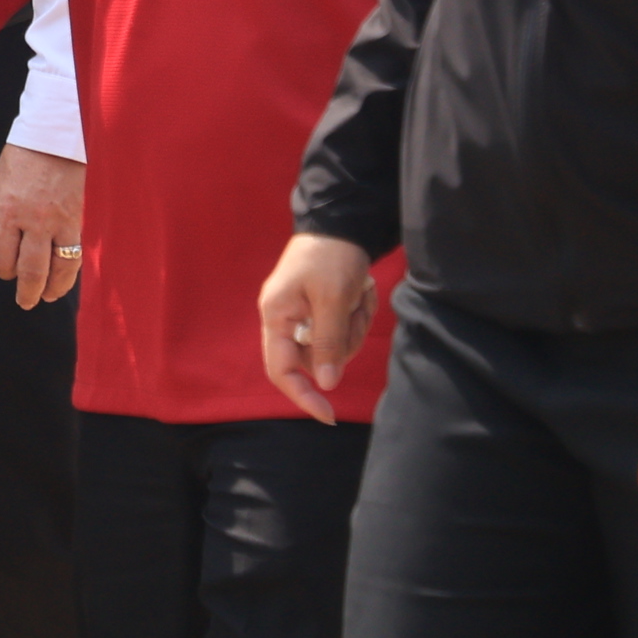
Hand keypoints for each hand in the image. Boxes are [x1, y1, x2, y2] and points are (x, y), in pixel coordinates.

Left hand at [0, 145, 84, 309]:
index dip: (1, 269)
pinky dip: (69, 272)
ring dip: (51, 288)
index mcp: (7, 211)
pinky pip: (73, 254)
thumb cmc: (23, 157)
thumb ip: (5, 215)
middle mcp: (33, 221)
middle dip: (26, 291)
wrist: (54, 135)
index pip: (0, 256)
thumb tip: (9, 242)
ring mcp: (58, 222)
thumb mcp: (3, 185)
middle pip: (30, 270)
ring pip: (58, 269)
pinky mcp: (76, 219)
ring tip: (46, 296)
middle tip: (24, 302)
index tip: (3, 270)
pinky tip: (64, 279)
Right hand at [258, 235, 376, 424]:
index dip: (302, 396)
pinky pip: (342, 331)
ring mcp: (303, 315)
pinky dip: (357, 317)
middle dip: (343, 343)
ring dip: (354, 326)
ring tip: (359, 295)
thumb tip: (326, 384)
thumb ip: (327, 343)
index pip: (281, 370)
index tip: (329, 415)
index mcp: (277, 316)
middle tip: (356, 311)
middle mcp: (285, 319)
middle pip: (315, 360)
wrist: (340, 222)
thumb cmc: (330, 257)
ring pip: (334, 347)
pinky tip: (360, 293)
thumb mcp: (331, 300)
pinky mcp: (321, 310)